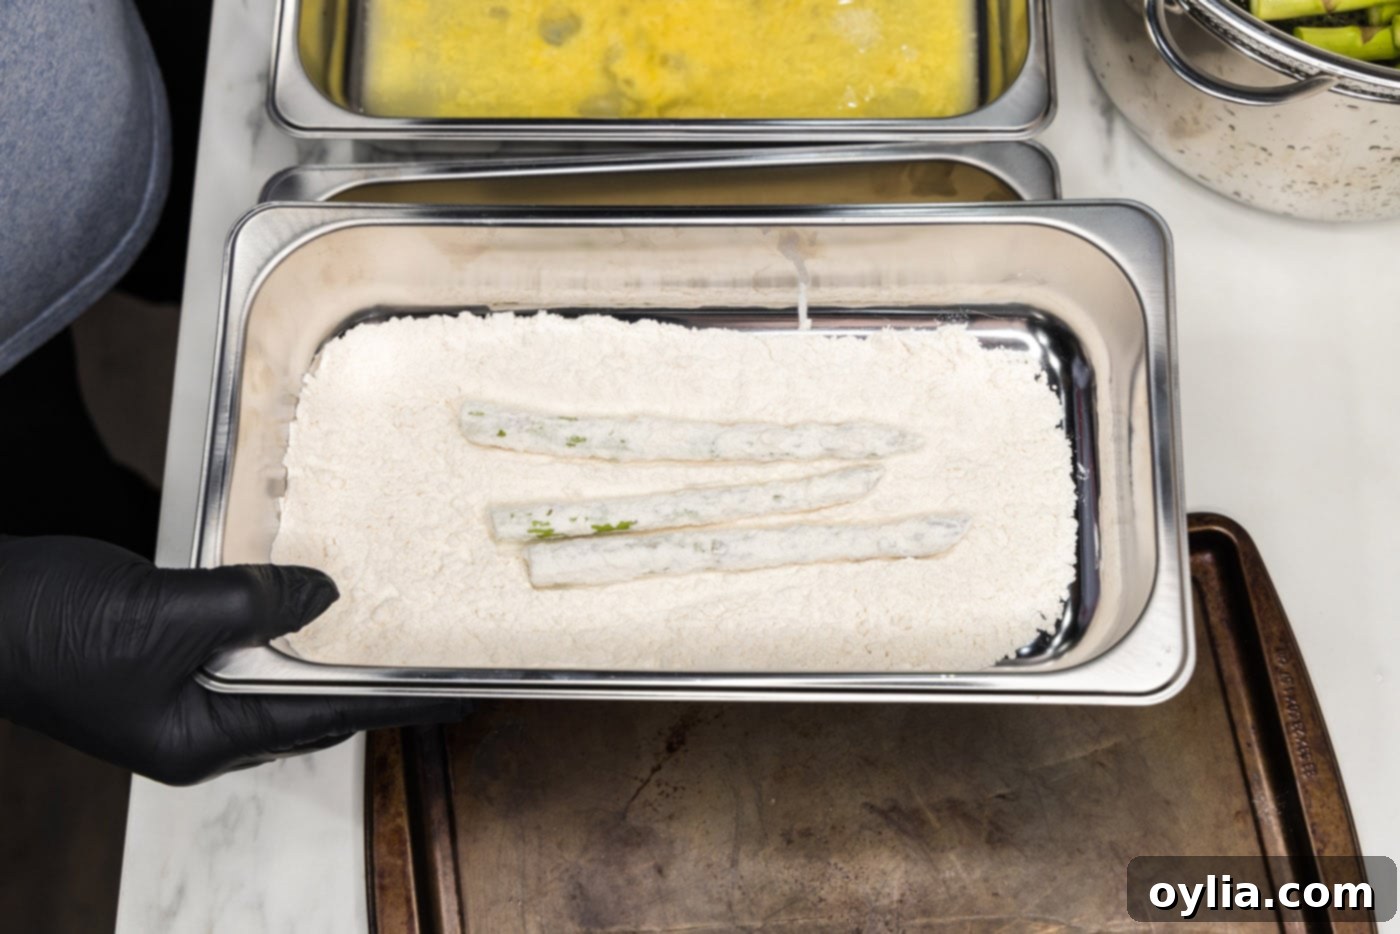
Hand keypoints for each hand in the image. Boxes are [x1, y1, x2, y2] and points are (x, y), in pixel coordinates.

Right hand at [0, 536, 468, 784]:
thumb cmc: (47, 629)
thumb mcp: (168, 612)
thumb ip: (255, 604)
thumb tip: (322, 596)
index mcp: (203, 740)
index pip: (327, 718)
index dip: (396, 703)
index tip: (457, 697)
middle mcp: (196, 731)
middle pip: (306, 707)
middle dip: (367, 684)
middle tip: (428, 661)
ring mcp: (175, 698)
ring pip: (273, 678)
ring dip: (323, 652)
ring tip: (382, 632)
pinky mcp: (159, 662)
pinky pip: (239, 647)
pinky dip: (275, 626)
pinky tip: (300, 601)